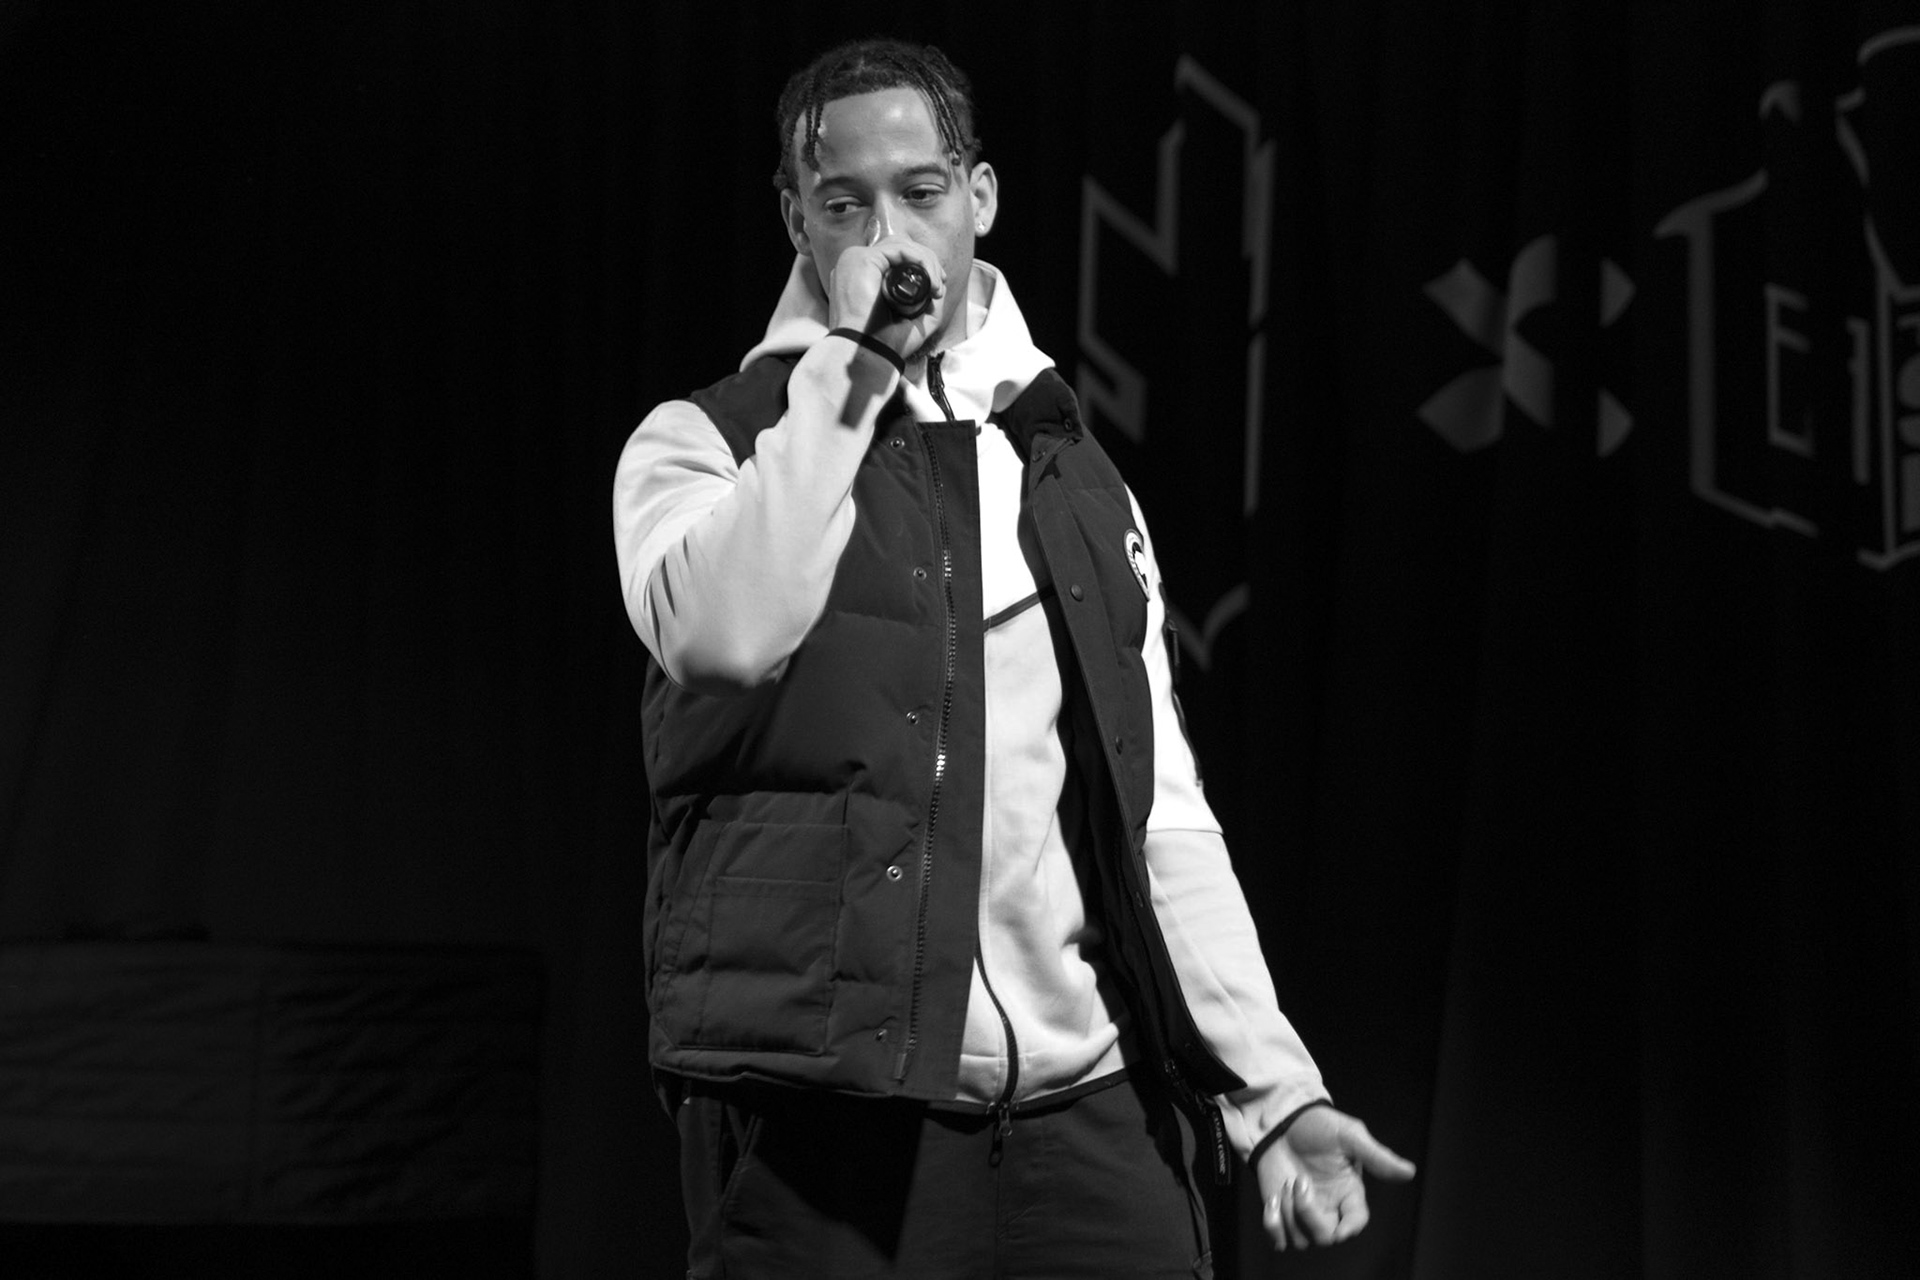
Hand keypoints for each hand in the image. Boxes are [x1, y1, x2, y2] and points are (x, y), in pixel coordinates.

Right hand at [825, 237, 943, 357]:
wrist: (868, 353)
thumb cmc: (885, 342)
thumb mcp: (913, 322)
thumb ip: (926, 306)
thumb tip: (940, 288)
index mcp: (862, 277)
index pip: (895, 258)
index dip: (921, 266)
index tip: (937, 286)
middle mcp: (857, 265)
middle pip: (899, 247)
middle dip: (927, 262)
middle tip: (940, 285)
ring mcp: (857, 259)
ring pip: (901, 245)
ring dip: (926, 261)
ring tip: (937, 286)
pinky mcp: (863, 259)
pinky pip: (899, 248)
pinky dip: (920, 260)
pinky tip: (930, 280)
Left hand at [1256, 1105, 1415, 1249]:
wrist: (1280, 1120)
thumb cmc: (1318, 1125)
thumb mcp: (1349, 1135)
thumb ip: (1376, 1156)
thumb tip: (1409, 1171)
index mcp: (1349, 1192)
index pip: (1356, 1221)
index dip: (1351, 1228)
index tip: (1341, 1228)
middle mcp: (1329, 1207)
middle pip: (1326, 1237)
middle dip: (1309, 1213)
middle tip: (1299, 1181)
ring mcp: (1304, 1213)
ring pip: (1302, 1239)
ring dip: (1290, 1213)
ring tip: (1286, 1183)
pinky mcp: (1282, 1214)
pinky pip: (1280, 1239)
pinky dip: (1273, 1225)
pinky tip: (1273, 1200)